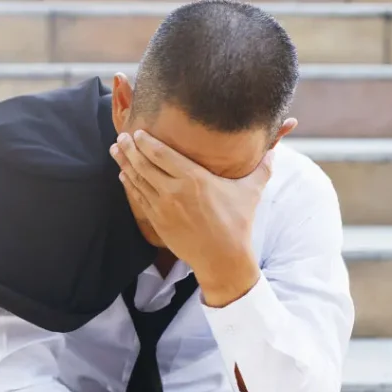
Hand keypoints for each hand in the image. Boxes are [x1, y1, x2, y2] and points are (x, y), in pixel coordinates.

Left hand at [110, 130, 272, 305]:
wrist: (222, 258)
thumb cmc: (238, 223)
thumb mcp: (251, 191)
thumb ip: (263, 166)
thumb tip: (276, 148)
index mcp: (195, 179)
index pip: (163, 154)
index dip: (146, 142)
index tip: (137, 131)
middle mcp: (174, 191)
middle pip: (145, 164)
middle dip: (130, 148)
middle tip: (121, 135)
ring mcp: (163, 208)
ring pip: (137, 180)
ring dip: (124, 163)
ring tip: (115, 149)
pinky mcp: (157, 222)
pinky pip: (138, 199)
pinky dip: (129, 185)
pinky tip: (123, 175)